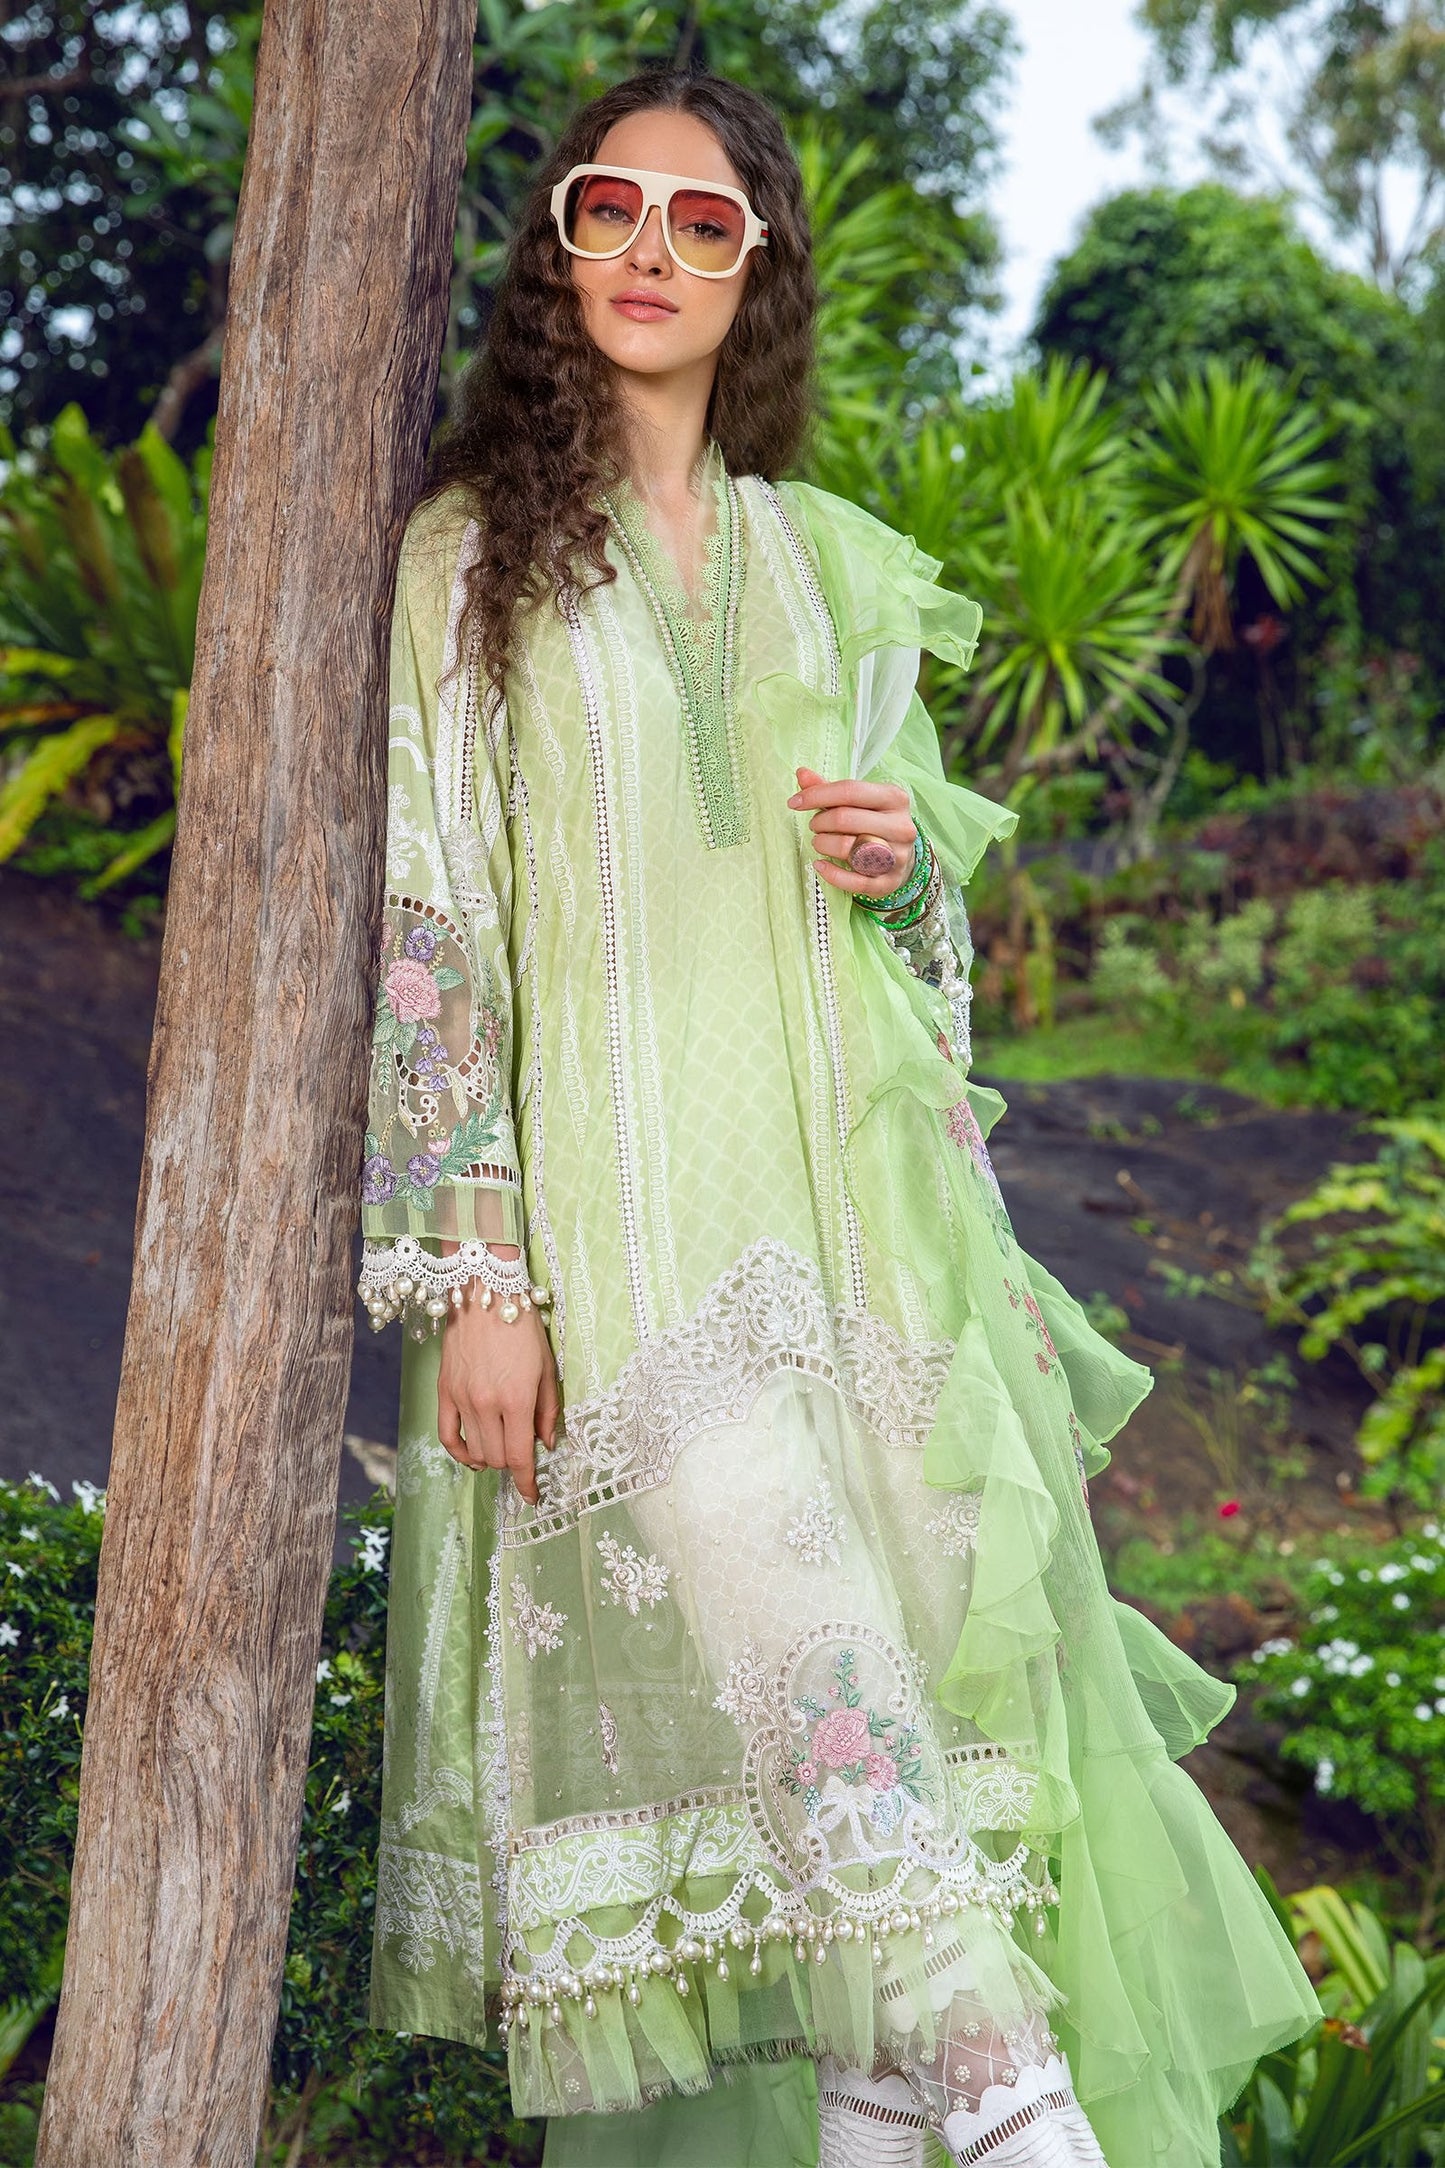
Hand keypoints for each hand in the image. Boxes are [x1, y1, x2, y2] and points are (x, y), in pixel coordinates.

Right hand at [436, 1249, 557, 1503]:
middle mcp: (487, 1403)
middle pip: (498, 1458)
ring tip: (503, 1448)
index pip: (520, 1457)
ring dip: (491, 1458)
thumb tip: (545, 1445)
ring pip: (475, 1451)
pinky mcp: (444, 1391)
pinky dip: (461, 1452)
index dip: (527, 1483)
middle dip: (513, 1466)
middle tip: (524, 1455)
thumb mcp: (548, 1367)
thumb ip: (548, 1410)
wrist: (485, 1292)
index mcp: (518, 1399)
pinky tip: (474, 1455)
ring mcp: (462, 1398)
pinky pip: (448, 1435)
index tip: (533, 1496)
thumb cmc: (524, 1326)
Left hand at [787, 766, 916, 898]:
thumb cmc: (874, 823)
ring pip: (847, 848)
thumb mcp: (859, 801)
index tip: (795, 802)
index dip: (817, 795)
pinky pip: (854, 881)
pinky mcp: (889, 881)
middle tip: (814, 825)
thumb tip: (802, 773)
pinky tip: (820, 865)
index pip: (849, 791)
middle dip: (819, 822)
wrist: (903, 858)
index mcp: (894, 798)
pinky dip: (831, 873)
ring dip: (823, 844)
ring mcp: (897, 856)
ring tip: (820, 842)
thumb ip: (830, 789)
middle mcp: (900, 825)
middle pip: (845, 819)